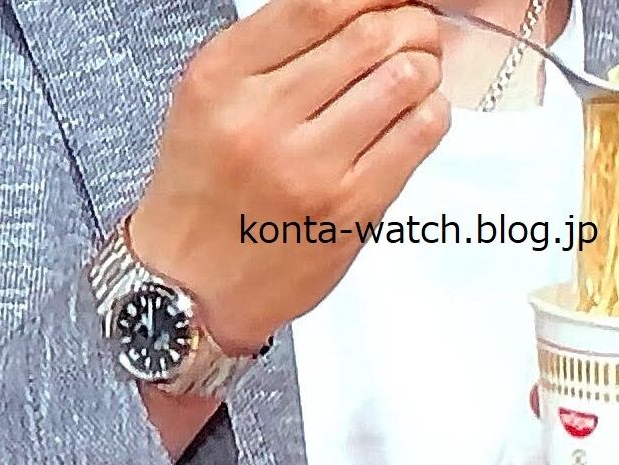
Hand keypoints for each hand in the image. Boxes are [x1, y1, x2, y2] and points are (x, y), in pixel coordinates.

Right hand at [130, 0, 448, 352]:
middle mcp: (261, 119)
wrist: (189, 282)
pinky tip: (411, 119)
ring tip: (413, 76)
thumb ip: (275, 47)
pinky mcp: (349, 209)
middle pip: (370, 34)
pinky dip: (430, 113)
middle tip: (413, 32)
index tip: (388, 0)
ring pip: (404, 79)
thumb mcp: (210, 98)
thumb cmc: (203, 189)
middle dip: (409, 24)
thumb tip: (361, 8)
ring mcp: (308, 167)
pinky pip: (420, 134)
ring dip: (423, 67)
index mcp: (221, 78)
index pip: (319, 3)